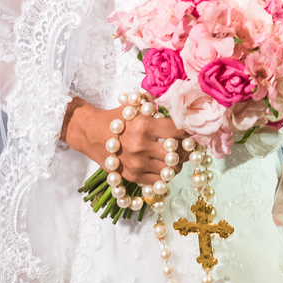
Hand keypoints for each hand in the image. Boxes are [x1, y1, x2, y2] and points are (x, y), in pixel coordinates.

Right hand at [61, 97, 186, 183]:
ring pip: (170, 169)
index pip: (178, 131)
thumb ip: (154, 103)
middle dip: (185, 150)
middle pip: (177, 153)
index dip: (188, 131)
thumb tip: (175, 102)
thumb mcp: (134, 105)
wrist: (91, 134)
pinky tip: (163, 167)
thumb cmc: (115, 118)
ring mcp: (137, 163)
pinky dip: (165, 175)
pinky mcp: (132, 176)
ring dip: (177, 164)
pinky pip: (158, 181)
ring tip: (175, 157)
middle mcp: (142, 146)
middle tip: (186, 147)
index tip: (191, 132)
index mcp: (145, 125)